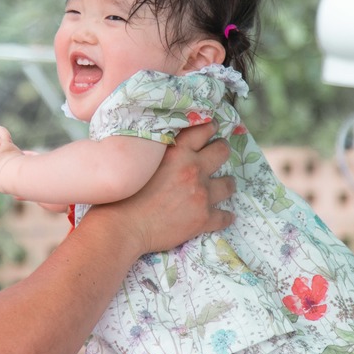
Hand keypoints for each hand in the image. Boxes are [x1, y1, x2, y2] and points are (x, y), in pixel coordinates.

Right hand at [88, 122, 234, 253]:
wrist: (125, 225)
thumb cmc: (125, 195)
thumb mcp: (144, 162)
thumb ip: (163, 153)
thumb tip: (173, 148)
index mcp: (178, 153)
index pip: (202, 131)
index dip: (210, 128)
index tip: (213, 128)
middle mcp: (194, 170)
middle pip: (222, 152)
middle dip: (222, 151)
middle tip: (220, 154)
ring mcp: (202, 194)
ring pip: (228, 184)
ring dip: (226, 184)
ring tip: (222, 186)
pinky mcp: (204, 218)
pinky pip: (225, 216)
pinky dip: (225, 216)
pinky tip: (224, 216)